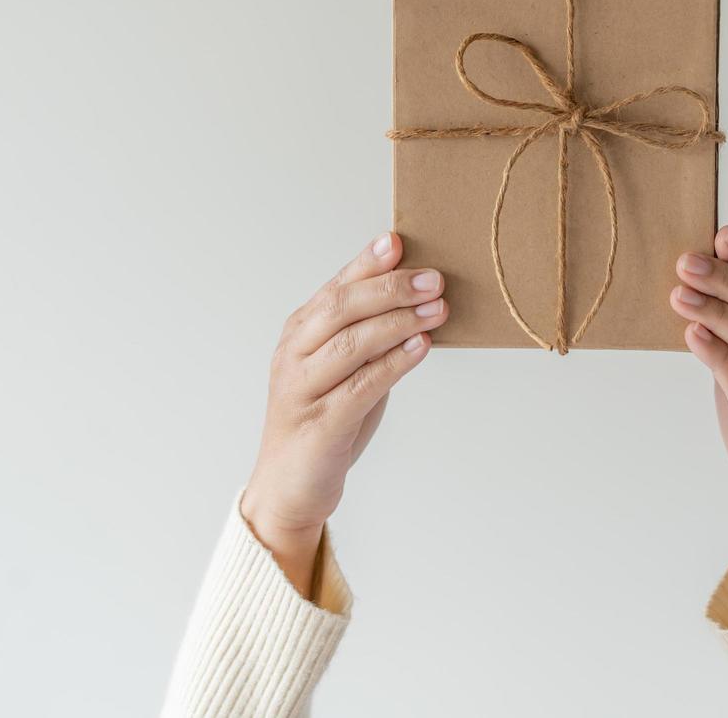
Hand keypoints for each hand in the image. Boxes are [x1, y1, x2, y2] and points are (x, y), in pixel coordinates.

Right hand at [241, 232, 447, 596]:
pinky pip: (360, 387)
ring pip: (351, 344)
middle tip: (434, 279)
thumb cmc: (326, 419)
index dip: (366, 264)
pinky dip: (393, 364)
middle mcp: (294, 355)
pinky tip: (419, 349)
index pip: (335, 288)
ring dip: (399, 322)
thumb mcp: (346, 368)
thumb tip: (419, 296)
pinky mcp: (319, 426)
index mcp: (299, 333)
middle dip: (391, 289)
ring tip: (437, 310)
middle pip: (341, 309)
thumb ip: (370, 334)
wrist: (290, 487)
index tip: (397, 241)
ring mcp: (302, 390)